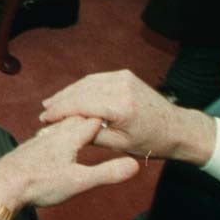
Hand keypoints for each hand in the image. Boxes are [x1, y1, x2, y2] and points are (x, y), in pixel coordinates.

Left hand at [0, 117, 140, 210]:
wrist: (2, 185)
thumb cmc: (40, 182)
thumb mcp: (79, 181)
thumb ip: (107, 172)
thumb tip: (135, 165)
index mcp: (69, 137)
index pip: (93, 120)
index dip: (108, 116)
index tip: (123, 111)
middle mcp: (55, 133)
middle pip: (76, 118)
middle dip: (91, 113)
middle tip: (106, 108)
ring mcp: (40, 139)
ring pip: (61, 124)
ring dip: (74, 120)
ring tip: (83, 117)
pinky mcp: (30, 148)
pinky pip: (50, 133)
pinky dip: (59, 130)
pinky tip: (55, 137)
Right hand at [39, 69, 216, 165]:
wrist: (176, 128)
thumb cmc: (150, 141)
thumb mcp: (119, 145)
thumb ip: (92, 135)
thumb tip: (66, 130)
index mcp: (120, 106)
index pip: (81, 104)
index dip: (59, 111)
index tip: (44, 119)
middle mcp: (121, 86)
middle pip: (81, 91)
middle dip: (60, 101)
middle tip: (43, 112)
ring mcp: (123, 77)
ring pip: (86, 83)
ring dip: (68, 92)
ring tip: (51, 103)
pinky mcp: (124, 75)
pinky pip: (96, 79)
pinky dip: (81, 87)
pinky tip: (70, 95)